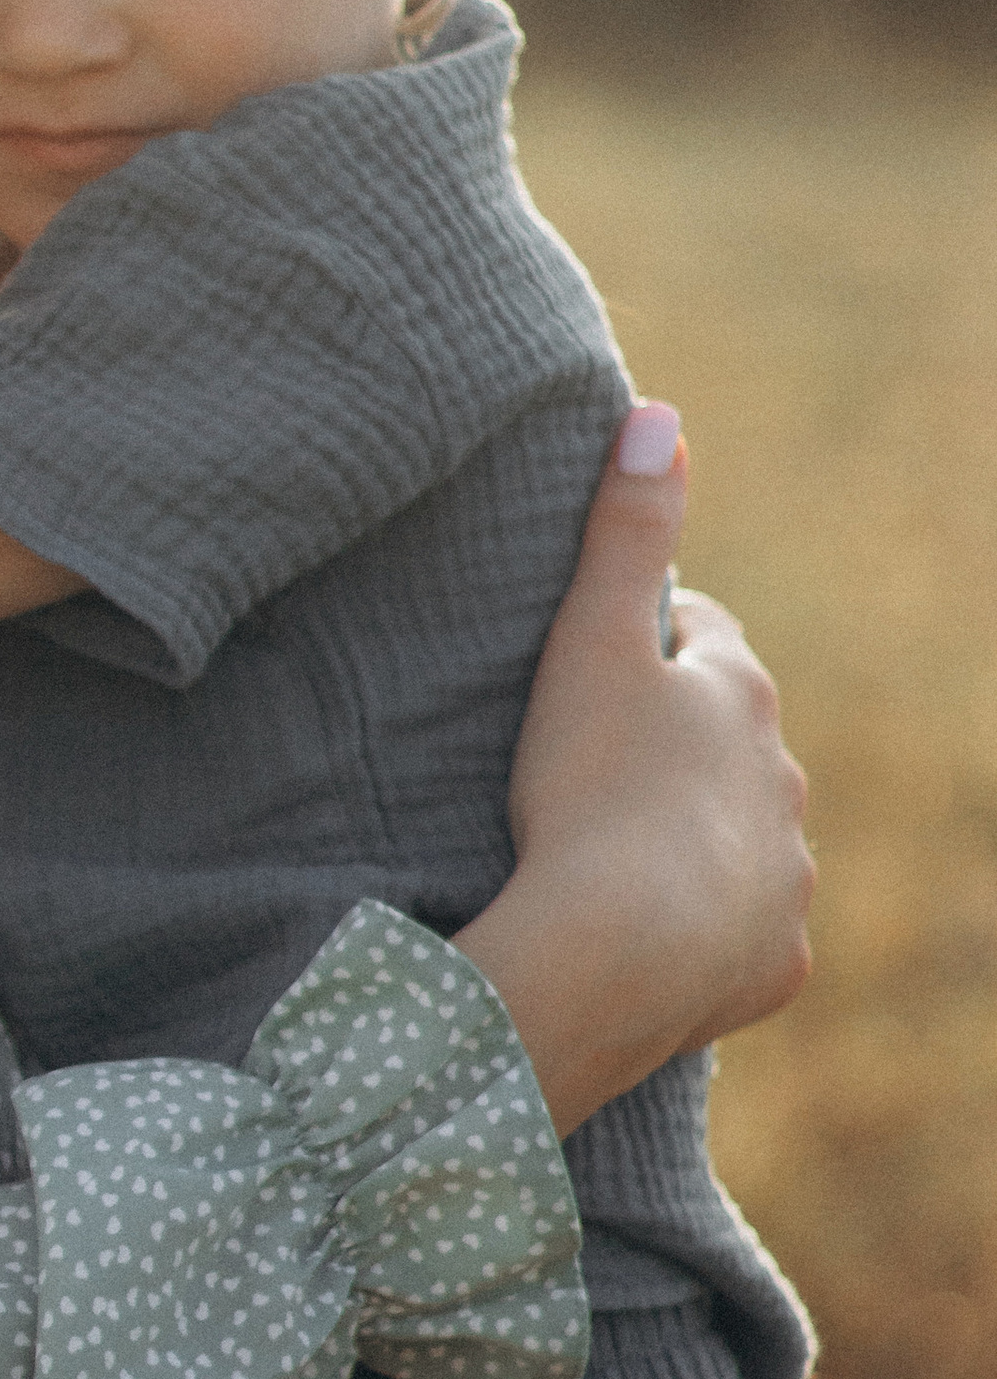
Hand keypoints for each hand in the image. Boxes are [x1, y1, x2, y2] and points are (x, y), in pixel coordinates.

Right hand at [457, 404, 812, 1133]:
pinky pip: (745, 940)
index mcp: (740, 697)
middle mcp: (785, 783)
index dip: (647, 643)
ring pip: (745, 841)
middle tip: (597, 764)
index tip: (599, 657)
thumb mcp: (590, 644)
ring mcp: (787, 879)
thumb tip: (657, 412)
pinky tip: (661, 941)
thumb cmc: (590, 790)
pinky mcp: (775, 965)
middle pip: (730, 746)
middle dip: (681, 746)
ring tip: (622, 859)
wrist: (611, 956)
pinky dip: (712, 934)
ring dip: (698, 842)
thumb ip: (623, 531)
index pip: (701, 642)